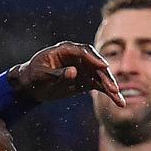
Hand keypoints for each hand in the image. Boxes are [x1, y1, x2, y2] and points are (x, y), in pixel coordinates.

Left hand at [8, 41, 124, 106]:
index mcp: (65, 50)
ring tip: (118, 98)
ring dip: (110, 86)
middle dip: (105, 76)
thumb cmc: (33, 76)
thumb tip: (73, 72)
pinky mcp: (86, 80)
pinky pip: (100, 85)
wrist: (31, 85)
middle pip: (96, 64)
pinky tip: (119, 101)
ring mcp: (84, 68)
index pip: (83, 51)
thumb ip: (57, 74)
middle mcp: (78, 57)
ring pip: (101, 75)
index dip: (94, 58)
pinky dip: (109, 93)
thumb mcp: (41, 75)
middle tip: (113, 88)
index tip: (103, 66)